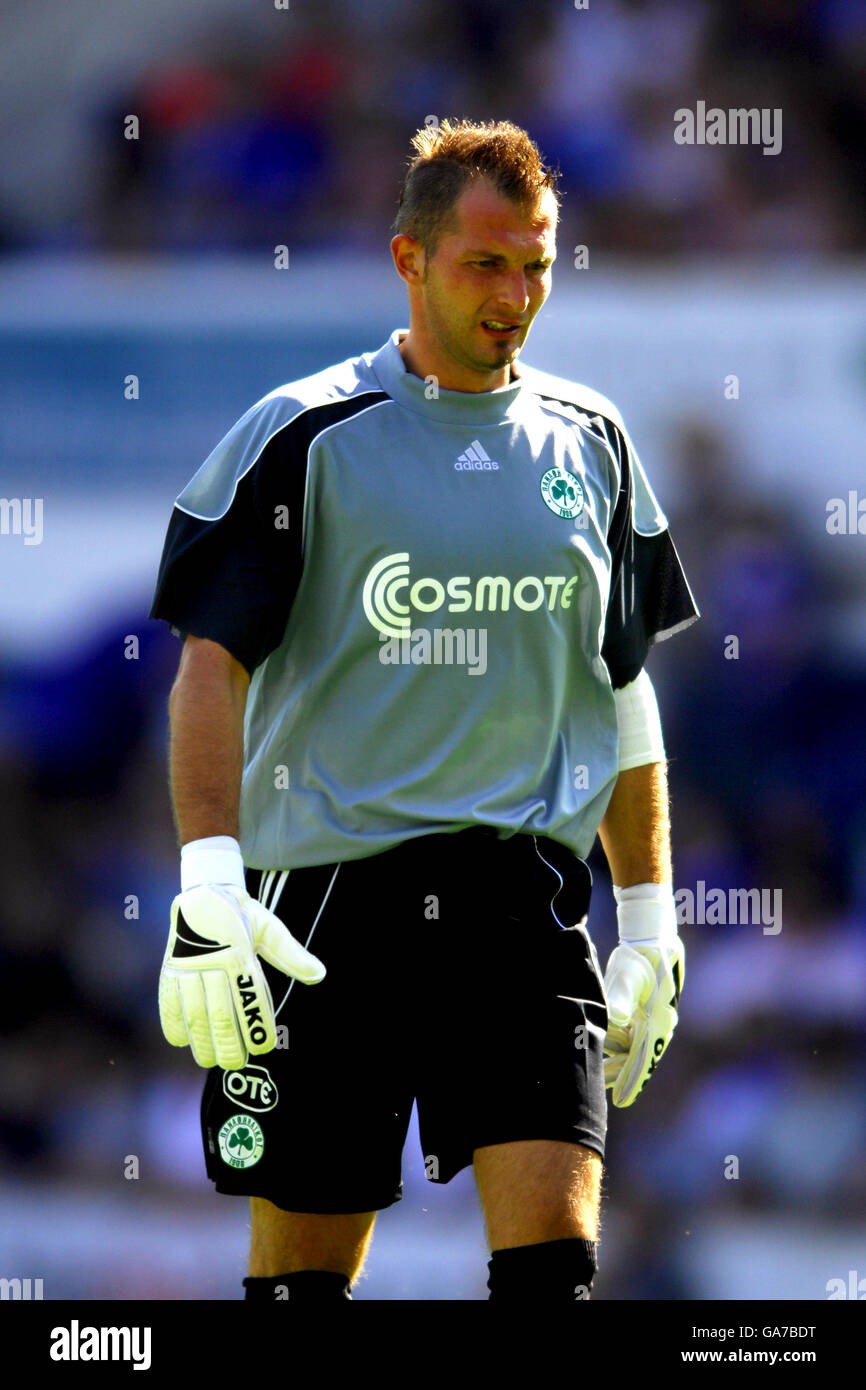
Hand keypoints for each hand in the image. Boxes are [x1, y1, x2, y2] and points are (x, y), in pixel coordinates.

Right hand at [159, 882, 325, 1068]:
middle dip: (228, 1044)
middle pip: (220, 1014)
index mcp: (239, 954)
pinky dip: (173, 1024)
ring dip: (201, 1042)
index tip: (264, 1047)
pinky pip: (168, 1002)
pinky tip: (183, 1041)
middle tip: (236, 1064)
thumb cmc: (243, 916)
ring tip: (211, 1061)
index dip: (257, 1026)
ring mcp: (187, 967)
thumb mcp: (269, 929)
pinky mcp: (169, 970)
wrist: (203, 893)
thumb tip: (319, 975)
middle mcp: (211, 963)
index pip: (250, 999)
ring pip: (194, 1013)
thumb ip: (291, 955)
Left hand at [603, 883, 683, 1106]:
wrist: (652, 938)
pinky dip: (614, 1046)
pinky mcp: (642, 1013)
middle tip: (604, 1097)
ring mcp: (650, 1020)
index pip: (644, 1057)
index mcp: (659, 1019)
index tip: (621, 1100)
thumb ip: (621, 996)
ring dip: (615, 1063)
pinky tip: (599, 1053)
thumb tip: (616, 1018)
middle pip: (637, 1058)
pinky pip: (628, 1037)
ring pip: (631, 1049)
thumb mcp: (630, 974)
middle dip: (621, 1077)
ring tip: (597, 1079)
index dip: (632, 1081)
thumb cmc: (642, 956)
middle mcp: (658, 1024)